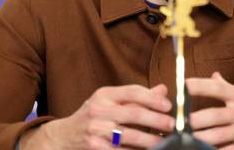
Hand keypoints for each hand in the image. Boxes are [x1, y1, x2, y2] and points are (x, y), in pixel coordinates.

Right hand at [20, 84, 173, 149]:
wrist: (61, 138)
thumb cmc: (91, 117)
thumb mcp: (109, 101)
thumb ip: (135, 97)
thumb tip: (163, 90)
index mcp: (104, 95)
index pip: (132, 92)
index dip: (153, 98)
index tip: (168, 106)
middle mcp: (98, 110)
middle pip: (134, 114)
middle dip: (156, 120)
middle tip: (172, 125)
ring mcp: (95, 131)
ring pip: (130, 136)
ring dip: (150, 140)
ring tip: (164, 141)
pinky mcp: (95, 149)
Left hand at [186, 72, 233, 149]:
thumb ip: (229, 87)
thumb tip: (213, 75)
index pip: (217, 88)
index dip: (199, 86)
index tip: (183, 85)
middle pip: (212, 116)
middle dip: (192, 120)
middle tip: (173, 122)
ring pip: (218, 137)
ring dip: (199, 139)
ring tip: (181, 140)